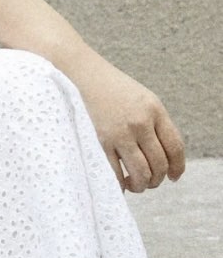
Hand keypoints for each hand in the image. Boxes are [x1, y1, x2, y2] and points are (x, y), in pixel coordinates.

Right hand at [58, 46, 186, 191]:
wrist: (79, 72)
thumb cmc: (110, 87)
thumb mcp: (141, 97)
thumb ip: (155, 124)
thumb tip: (166, 161)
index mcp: (154, 109)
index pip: (175, 148)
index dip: (177, 168)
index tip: (172, 177)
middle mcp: (140, 122)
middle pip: (159, 165)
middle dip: (156, 180)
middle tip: (149, 181)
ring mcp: (120, 132)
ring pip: (141, 174)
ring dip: (141, 186)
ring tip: (134, 184)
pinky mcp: (100, 140)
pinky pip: (116, 173)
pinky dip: (120, 184)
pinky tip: (118, 181)